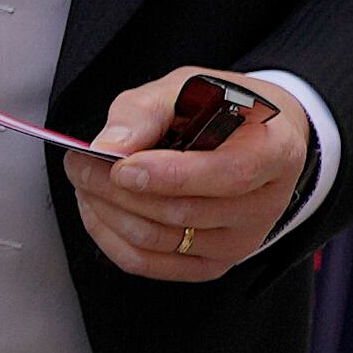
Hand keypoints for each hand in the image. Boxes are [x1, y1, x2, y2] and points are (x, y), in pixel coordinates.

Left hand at [72, 74, 312, 280]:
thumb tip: (107, 148)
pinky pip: (149, 263)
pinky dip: (109, 237)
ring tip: (84, 180)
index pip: (227, 175)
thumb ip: (145, 112)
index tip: (120, 166)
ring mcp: (240, 242)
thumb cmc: (216, 109)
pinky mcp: (212, 264)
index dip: (169, 175)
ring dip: (107, 211)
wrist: (251, 137)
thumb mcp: (185, 88)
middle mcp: (265, 205)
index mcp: (274, 153)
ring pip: (158, 240)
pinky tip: (96, 208)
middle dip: (116, 188)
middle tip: (78, 163)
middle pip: (181, 212)